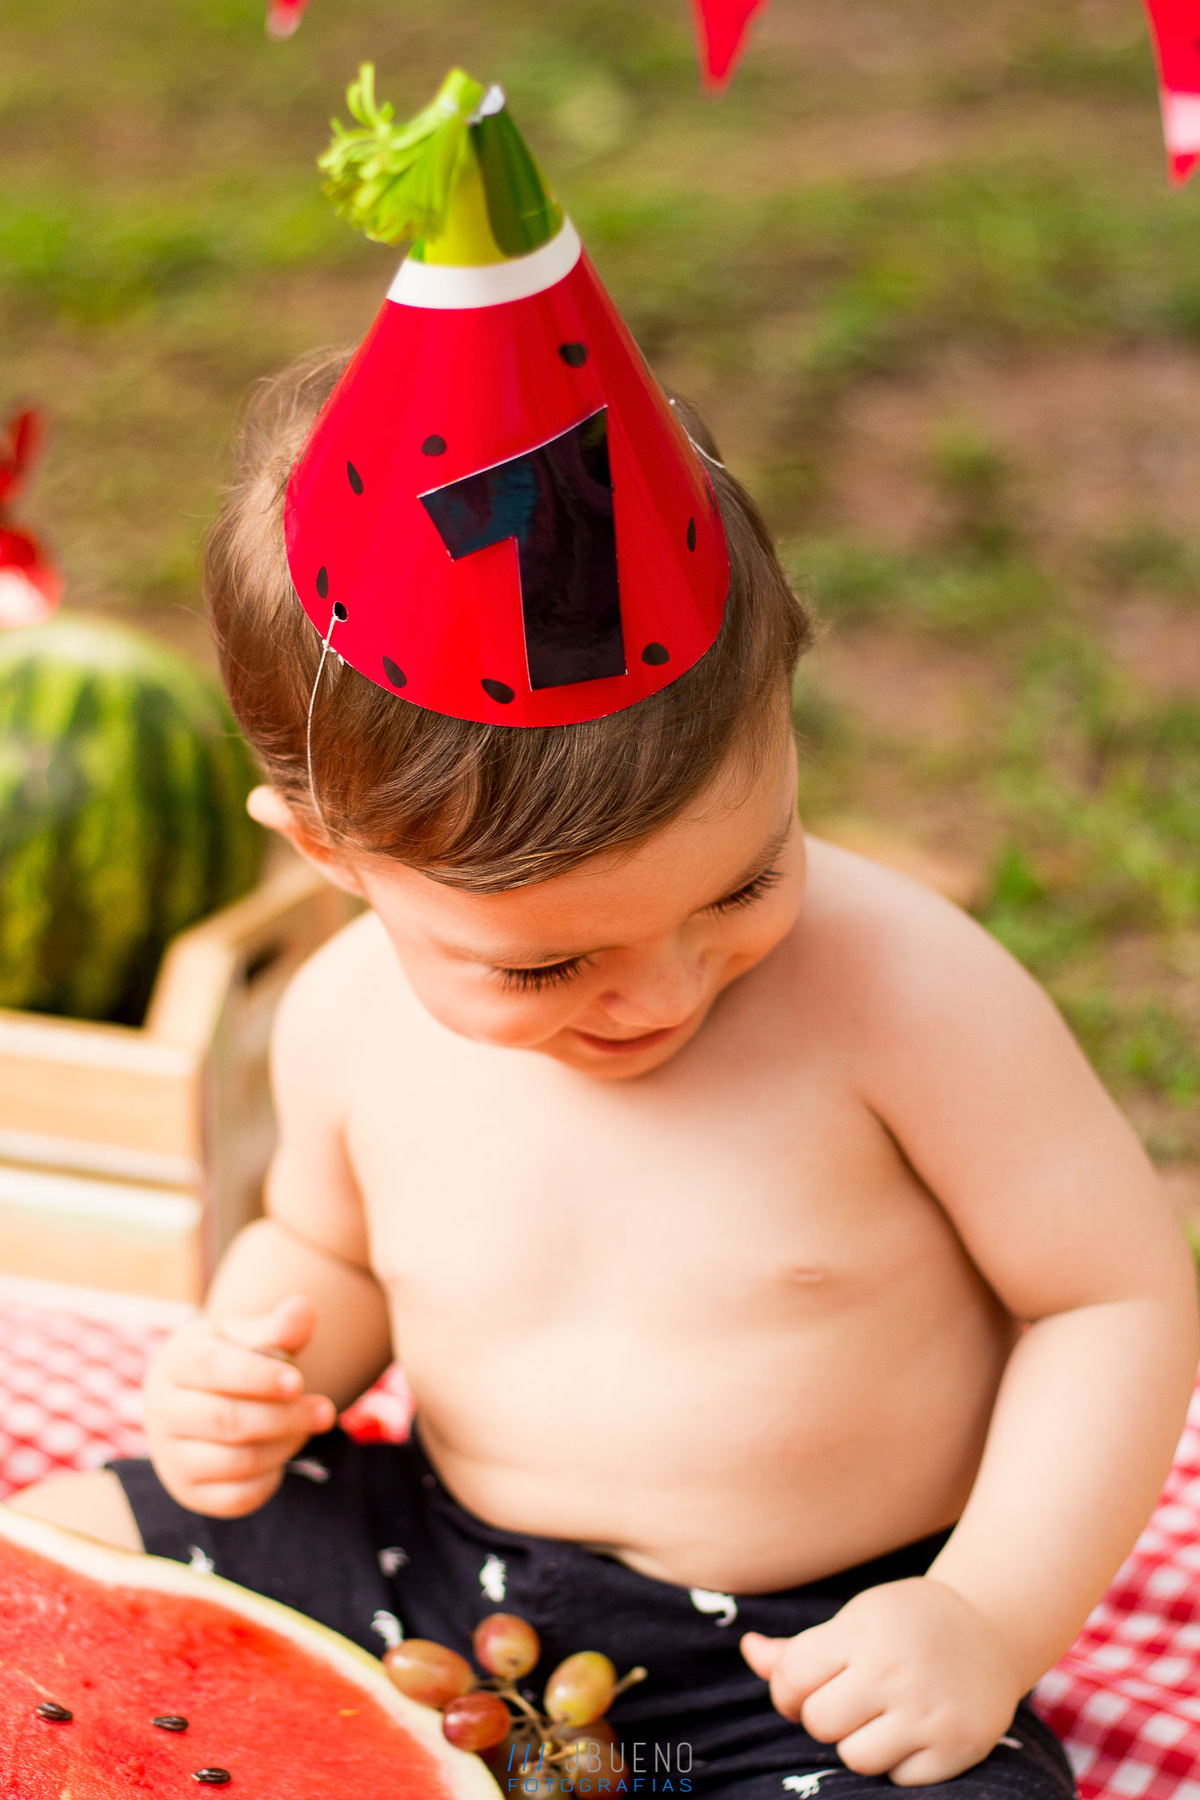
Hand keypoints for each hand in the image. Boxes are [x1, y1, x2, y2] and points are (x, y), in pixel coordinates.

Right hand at [142, 1295, 335, 1518]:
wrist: (201, 1398)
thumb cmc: (232, 1359)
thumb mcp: (249, 1335)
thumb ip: (278, 1325)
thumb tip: (304, 1308)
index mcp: (176, 1363)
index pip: (212, 1368)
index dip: (258, 1376)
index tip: (298, 1381)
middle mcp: (163, 1412)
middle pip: (226, 1420)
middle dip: (284, 1417)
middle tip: (326, 1412)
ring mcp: (171, 1457)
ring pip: (235, 1461)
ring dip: (283, 1444)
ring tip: (307, 1426)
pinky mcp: (190, 1492)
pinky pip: (236, 1496)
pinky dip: (270, 1477)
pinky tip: (283, 1452)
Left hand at [741, 1576, 1022, 1785]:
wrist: (989, 1625)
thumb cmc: (905, 1622)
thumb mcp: (855, 1619)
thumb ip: (800, 1647)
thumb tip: (749, 1651)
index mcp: (862, 1633)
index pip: (793, 1678)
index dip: (787, 1689)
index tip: (804, 1687)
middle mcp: (895, 1673)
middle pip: (819, 1722)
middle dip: (822, 1716)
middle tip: (846, 1701)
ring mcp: (928, 1713)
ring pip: (855, 1757)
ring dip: (857, 1743)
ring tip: (877, 1717)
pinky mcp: (956, 1747)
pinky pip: (899, 1779)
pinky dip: (897, 1762)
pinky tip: (910, 1731)